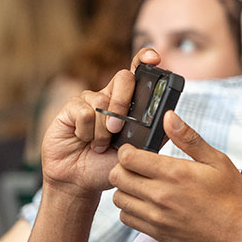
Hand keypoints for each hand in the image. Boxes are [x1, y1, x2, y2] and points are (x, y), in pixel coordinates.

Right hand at [38, 48, 161, 197]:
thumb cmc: (108, 166)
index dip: (144, 59)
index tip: (154, 59)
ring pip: (102, 101)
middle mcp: (109, 97)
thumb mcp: (137, 153)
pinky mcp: (70, 109)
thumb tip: (171, 119)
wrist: (80, 182)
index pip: (138, 72)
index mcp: (128, 104)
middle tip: (118, 129)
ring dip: (103, 130)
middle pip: (123, 78)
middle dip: (123, 103)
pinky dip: (86, 132)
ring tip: (100, 146)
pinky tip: (84, 141)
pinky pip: (83, 112)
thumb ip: (153, 135)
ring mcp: (88, 101)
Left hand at [109, 111, 241, 241]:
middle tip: (136, 166)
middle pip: (117, 177)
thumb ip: (189, 138)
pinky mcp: (157, 234)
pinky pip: (127, 219)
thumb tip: (169, 117)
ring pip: (119, 199)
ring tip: (141, 185)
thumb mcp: (218, 162)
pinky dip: (131, 209)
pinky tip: (146, 204)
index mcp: (175, 173)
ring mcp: (157, 217)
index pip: (128, 157)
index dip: (127, 150)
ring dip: (126, 189)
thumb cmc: (235, 201)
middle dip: (122, 167)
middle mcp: (161, 196)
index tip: (136, 151)